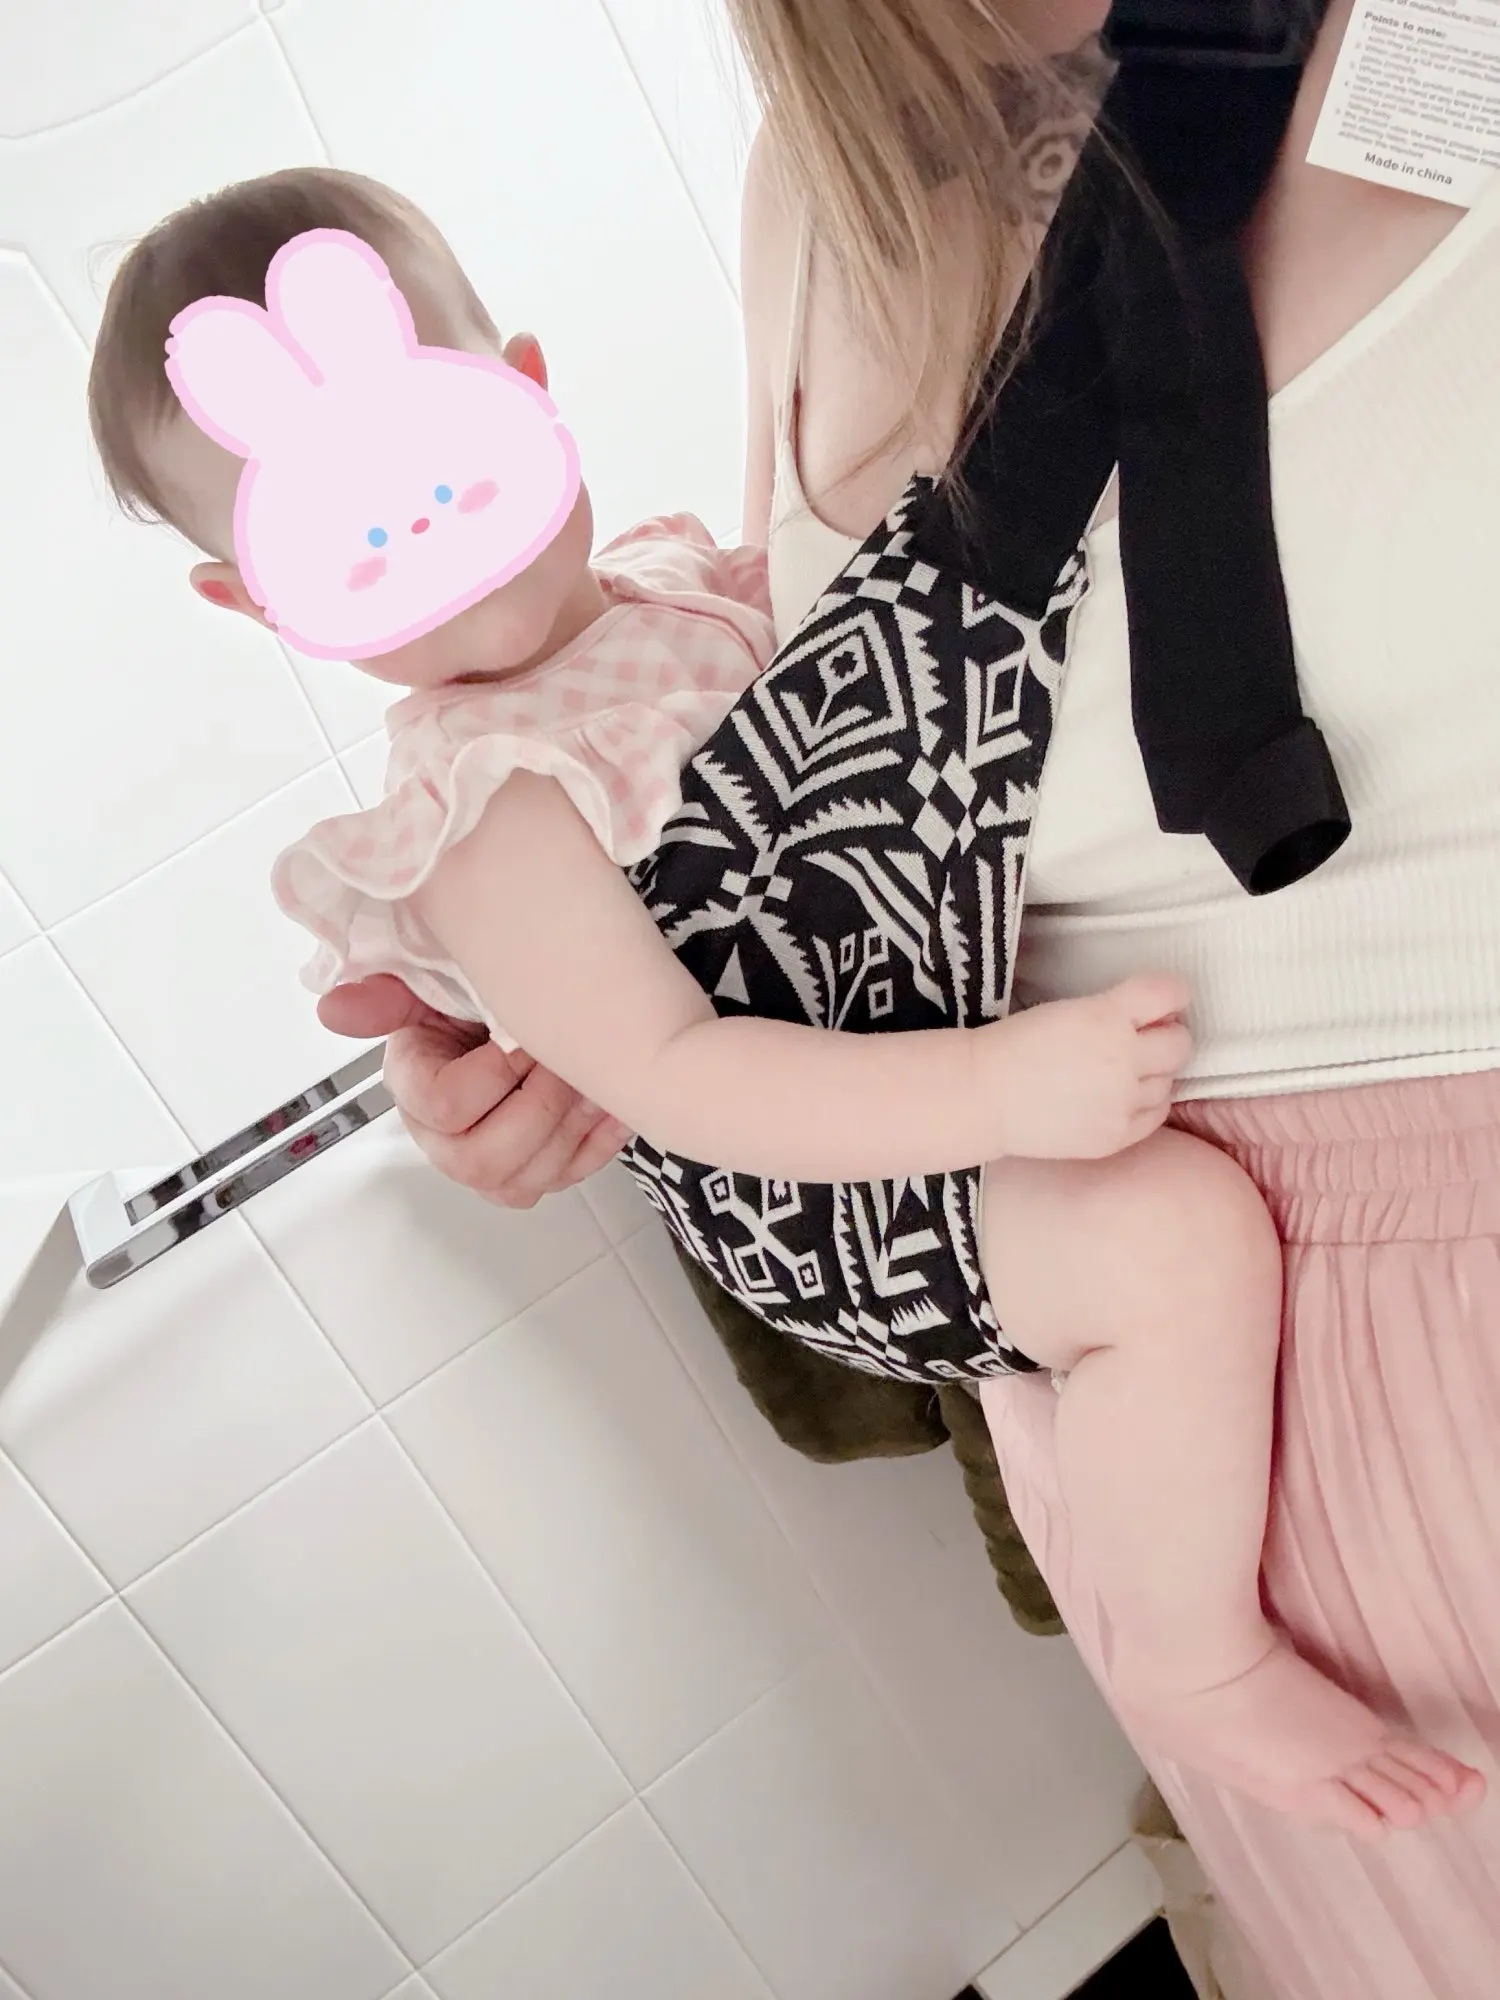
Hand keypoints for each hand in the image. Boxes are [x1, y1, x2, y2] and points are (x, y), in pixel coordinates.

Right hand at [317, 975, 630, 1206]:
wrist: (521, 1010)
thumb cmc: (476, 1001)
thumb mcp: (431, 983)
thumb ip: (386, 997)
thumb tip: (334, 1008)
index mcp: (414, 1088)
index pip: (443, 1106)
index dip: (491, 1075)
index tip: (517, 1038)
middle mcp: (445, 1137)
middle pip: (481, 1160)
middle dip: (537, 1108)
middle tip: (560, 1062)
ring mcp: (491, 1161)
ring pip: (525, 1182)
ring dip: (569, 1128)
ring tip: (588, 1080)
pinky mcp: (535, 1170)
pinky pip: (566, 1178)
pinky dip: (597, 1143)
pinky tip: (608, 1106)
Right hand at [984, 973, 1193, 1159]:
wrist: (985, 1096)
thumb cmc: (1018, 1046)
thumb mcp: (1070, 1010)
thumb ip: (1117, 1011)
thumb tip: (1162, 1017)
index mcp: (1106, 1017)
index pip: (1167, 993)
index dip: (1173, 994)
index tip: (1169, 999)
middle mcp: (1122, 1059)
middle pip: (1179, 1043)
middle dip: (1167, 1036)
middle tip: (1145, 1039)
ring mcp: (1122, 1102)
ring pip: (1169, 1081)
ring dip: (1154, 1072)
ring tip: (1123, 1072)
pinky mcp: (1116, 1135)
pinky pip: (1156, 1115)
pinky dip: (1146, 1103)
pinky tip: (1122, 1096)